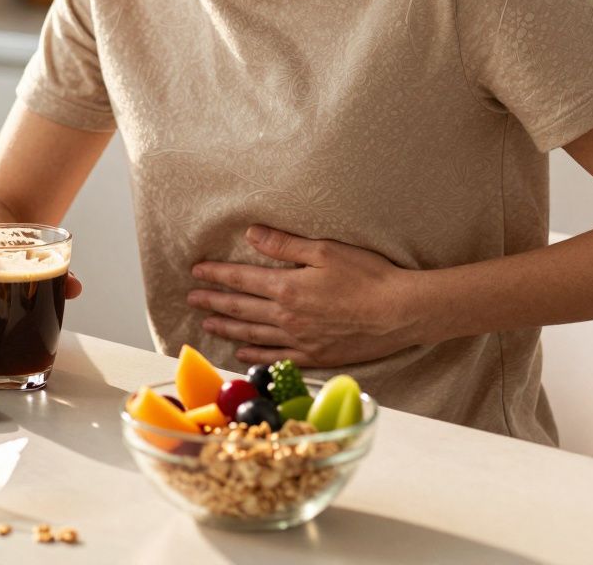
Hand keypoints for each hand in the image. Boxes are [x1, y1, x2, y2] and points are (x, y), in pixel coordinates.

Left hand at [187, 226, 420, 367]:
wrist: (401, 313)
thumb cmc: (369, 277)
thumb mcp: (326, 251)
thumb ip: (285, 245)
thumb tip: (252, 234)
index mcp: (287, 288)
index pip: (241, 280)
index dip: (216, 275)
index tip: (196, 272)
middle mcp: (287, 318)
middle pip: (240, 309)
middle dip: (213, 302)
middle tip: (191, 299)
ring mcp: (300, 340)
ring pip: (252, 335)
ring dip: (227, 328)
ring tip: (207, 323)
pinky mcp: (315, 356)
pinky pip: (276, 357)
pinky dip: (255, 355)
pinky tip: (242, 351)